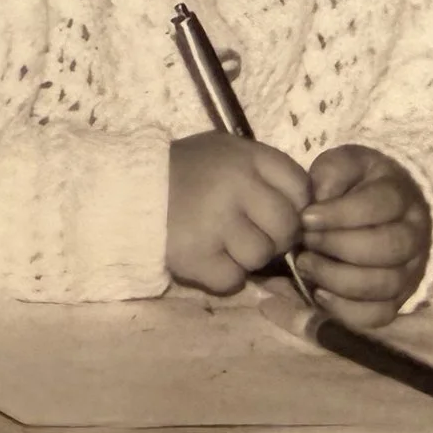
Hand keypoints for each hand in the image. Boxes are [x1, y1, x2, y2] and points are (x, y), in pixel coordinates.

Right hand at [165, 132, 309, 294]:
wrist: (124, 191)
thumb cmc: (184, 172)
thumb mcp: (226, 152)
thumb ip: (264, 173)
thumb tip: (307, 208)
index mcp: (246, 156)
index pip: (301, 188)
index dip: (295, 206)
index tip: (276, 212)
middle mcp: (235, 186)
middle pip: (286, 226)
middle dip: (275, 237)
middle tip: (251, 234)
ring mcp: (216, 223)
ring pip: (261, 256)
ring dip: (246, 258)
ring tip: (222, 243)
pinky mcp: (196, 257)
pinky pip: (233, 280)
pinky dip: (223, 276)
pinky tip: (207, 258)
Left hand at [296, 145, 429, 327]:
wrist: (382, 206)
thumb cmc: (355, 184)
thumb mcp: (343, 164)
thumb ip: (331, 173)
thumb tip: (318, 202)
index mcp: (400, 195)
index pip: (379, 205)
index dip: (340, 214)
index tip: (306, 218)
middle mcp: (414, 234)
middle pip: (387, 248)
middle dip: (338, 247)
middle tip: (306, 242)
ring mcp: (410, 270)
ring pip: (385, 284)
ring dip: (338, 280)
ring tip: (306, 266)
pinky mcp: (398, 299)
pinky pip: (379, 315)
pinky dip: (347, 311)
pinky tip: (320, 294)